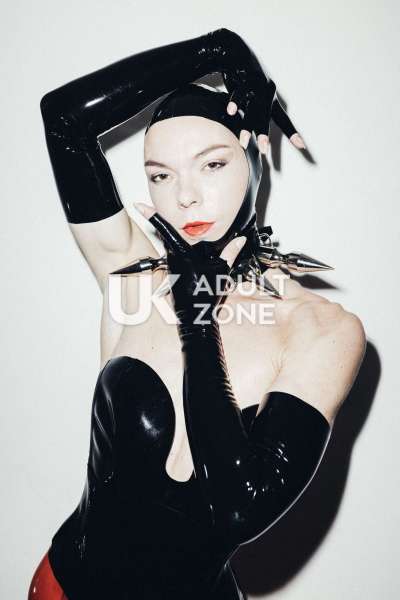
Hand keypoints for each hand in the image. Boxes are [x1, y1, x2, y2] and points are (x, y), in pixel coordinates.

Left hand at [134, 203, 245, 321]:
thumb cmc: (206, 295)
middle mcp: (172, 258)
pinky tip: (191, 267)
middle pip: (169, 236)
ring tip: (189, 253)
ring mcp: (170, 266)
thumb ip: (230, 253)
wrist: (195, 317)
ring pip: (173, 248)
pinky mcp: (171, 274)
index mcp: (182, 253)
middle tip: (163, 217)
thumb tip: (240, 240)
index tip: (138, 205)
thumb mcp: (222, 271)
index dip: (151, 215)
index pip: (166, 229)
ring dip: (180, 245)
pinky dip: (183, 257)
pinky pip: (175, 259)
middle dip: (169, 227)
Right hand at [216, 29, 305, 154]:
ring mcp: (257, 85)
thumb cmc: (244, 81)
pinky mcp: (244, 77)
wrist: (236, 52)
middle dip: (263, 135)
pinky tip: (231, 111)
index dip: (292, 133)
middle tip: (264, 151)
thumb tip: (252, 136)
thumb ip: (253, 116)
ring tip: (243, 142)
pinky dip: (236, 102)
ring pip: (253, 109)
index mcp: (272, 101)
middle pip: (266, 118)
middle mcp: (267, 94)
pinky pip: (240, 92)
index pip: (284, 121)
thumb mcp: (252, 99)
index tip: (302, 146)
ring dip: (247, 126)